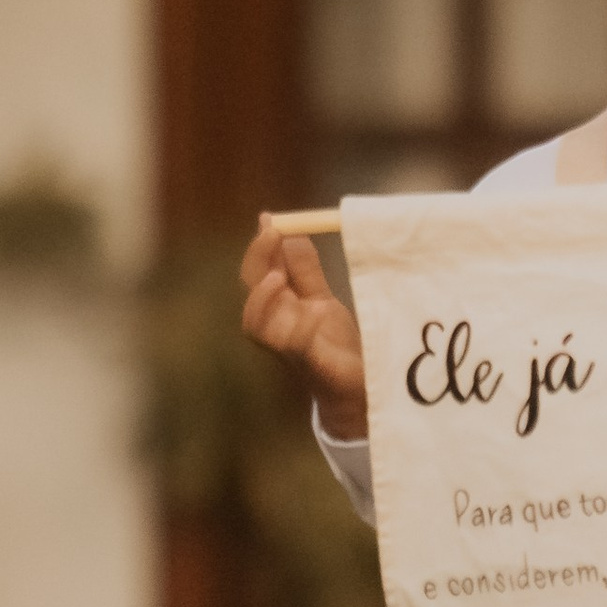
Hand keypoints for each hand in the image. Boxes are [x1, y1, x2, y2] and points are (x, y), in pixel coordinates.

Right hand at [240, 219, 368, 437]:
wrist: (356, 387)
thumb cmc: (335, 345)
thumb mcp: (322, 299)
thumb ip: (306, 272)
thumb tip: (294, 233)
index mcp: (278, 307)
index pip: (258, 272)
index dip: (261, 245)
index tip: (269, 218)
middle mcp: (275, 325)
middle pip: (251, 290)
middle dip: (257, 260)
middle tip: (273, 234)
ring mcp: (287, 347)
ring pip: (256, 325)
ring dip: (263, 298)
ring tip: (279, 278)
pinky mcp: (308, 365)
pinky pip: (293, 346)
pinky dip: (302, 327)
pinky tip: (318, 310)